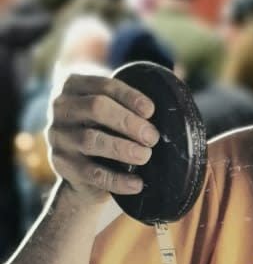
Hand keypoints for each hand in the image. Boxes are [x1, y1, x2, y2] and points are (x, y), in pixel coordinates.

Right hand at [47, 73, 158, 204]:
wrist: (82, 172)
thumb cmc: (108, 131)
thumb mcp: (115, 111)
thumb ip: (136, 101)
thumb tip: (181, 80)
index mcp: (74, 88)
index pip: (103, 85)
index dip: (130, 96)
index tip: (151, 111)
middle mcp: (61, 109)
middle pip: (96, 108)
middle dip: (129, 122)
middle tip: (152, 137)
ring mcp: (58, 137)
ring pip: (91, 140)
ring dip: (123, 148)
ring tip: (145, 156)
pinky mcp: (62, 165)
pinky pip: (92, 173)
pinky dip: (117, 180)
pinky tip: (137, 183)